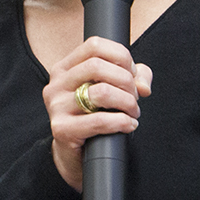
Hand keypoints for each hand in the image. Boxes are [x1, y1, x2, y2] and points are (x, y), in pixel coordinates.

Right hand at [42, 37, 152, 189]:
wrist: (77, 154)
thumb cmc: (94, 117)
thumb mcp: (113, 91)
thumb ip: (133, 78)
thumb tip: (143, 86)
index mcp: (64, 68)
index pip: (94, 45)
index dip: (121, 56)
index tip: (132, 73)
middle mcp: (56, 84)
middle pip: (97, 66)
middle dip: (126, 81)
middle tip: (135, 98)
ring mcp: (56, 106)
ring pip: (101, 92)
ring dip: (127, 102)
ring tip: (133, 112)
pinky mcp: (61, 129)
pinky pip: (99, 121)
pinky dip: (122, 122)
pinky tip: (129, 125)